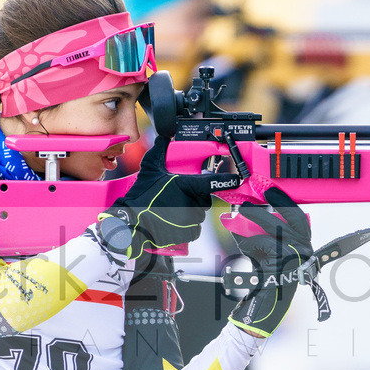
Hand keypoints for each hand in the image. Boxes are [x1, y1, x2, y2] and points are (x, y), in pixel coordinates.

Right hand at [104, 134, 241, 258]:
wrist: (132, 220)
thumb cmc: (142, 195)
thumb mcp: (150, 168)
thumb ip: (160, 150)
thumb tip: (164, 136)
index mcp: (187, 186)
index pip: (213, 182)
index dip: (227, 180)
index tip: (236, 178)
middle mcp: (192, 203)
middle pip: (204, 199)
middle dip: (195, 198)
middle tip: (178, 197)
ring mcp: (191, 219)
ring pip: (199, 214)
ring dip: (190, 212)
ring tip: (172, 210)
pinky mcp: (187, 233)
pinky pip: (194, 229)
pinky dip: (187, 226)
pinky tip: (173, 221)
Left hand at [223, 187, 312, 336]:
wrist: (265, 304)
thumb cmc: (267, 280)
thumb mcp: (267, 253)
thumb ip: (263, 235)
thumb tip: (246, 217)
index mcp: (303, 245)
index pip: (298, 217)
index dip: (284, 202)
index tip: (271, 191)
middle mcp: (304, 248)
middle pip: (291, 217)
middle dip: (274, 204)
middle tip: (256, 197)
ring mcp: (296, 253)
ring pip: (274, 227)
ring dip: (254, 220)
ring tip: (240, 213)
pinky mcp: (284, 258)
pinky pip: (263, 242)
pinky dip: (249, 243)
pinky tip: (242, 246)